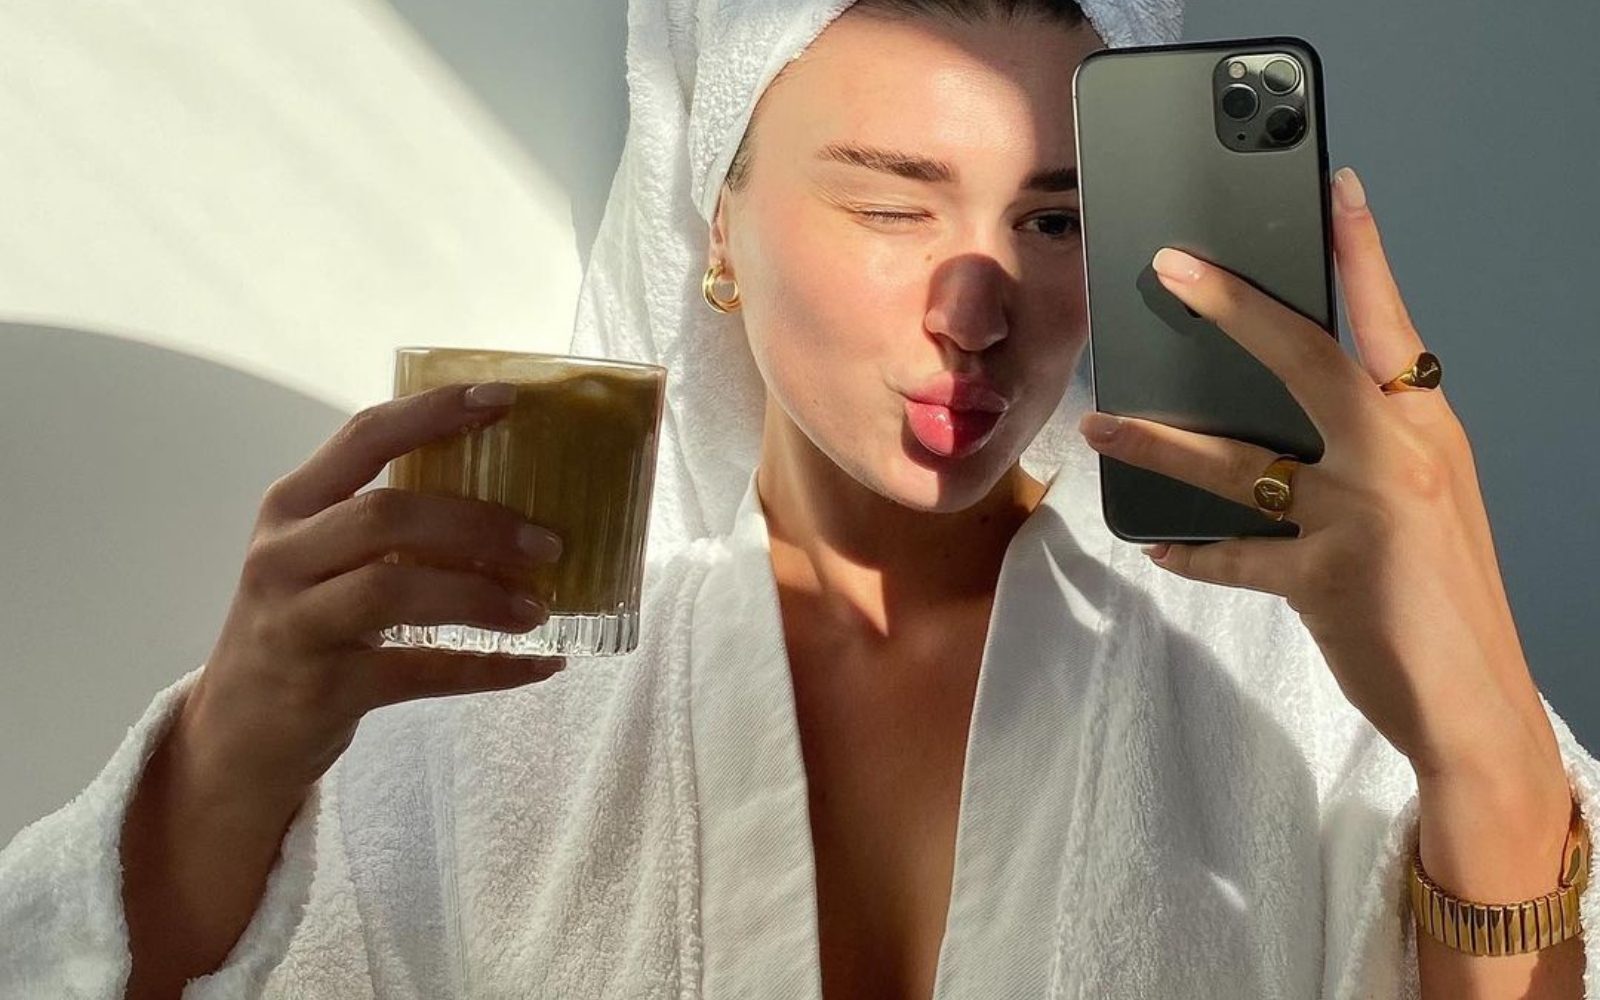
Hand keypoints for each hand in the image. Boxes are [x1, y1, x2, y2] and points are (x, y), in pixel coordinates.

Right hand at [182, 381, 567, 799]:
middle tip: (549, 544)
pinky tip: (539, 664)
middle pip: (385, 516)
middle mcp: (284, 557)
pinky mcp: (320, 691)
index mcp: (291, 507)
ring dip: (481, 596)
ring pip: (394, 590)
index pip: (363, 437)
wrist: (236, 734)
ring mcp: (295, 624)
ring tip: (539, 607)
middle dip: (477, 523)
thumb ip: (387, 522)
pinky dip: (487, 668)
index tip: (504, 399)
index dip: (433, 412)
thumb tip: (514, 499)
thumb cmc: (303, 626)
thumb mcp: (322, 559)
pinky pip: (418, 673)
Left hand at [1076, 166, 1559, 784]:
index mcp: (1426, 428)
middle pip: (1305, 359)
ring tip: (1099, 424)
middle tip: (1169, 268)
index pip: (1389, 323)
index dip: (1363, 253)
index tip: (1335, 188)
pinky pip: (1233, 557)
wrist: (1473, 702)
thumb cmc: (1445, 594)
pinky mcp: (1322, 578)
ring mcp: (1360, 516)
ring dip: (1157, 442)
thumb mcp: (1423, 497)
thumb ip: (1365, 446)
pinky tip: (1156, 547)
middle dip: (1234, 308)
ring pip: (1236, 461)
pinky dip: (1192, 552)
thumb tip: (1283, 412)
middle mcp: (1398, 457)